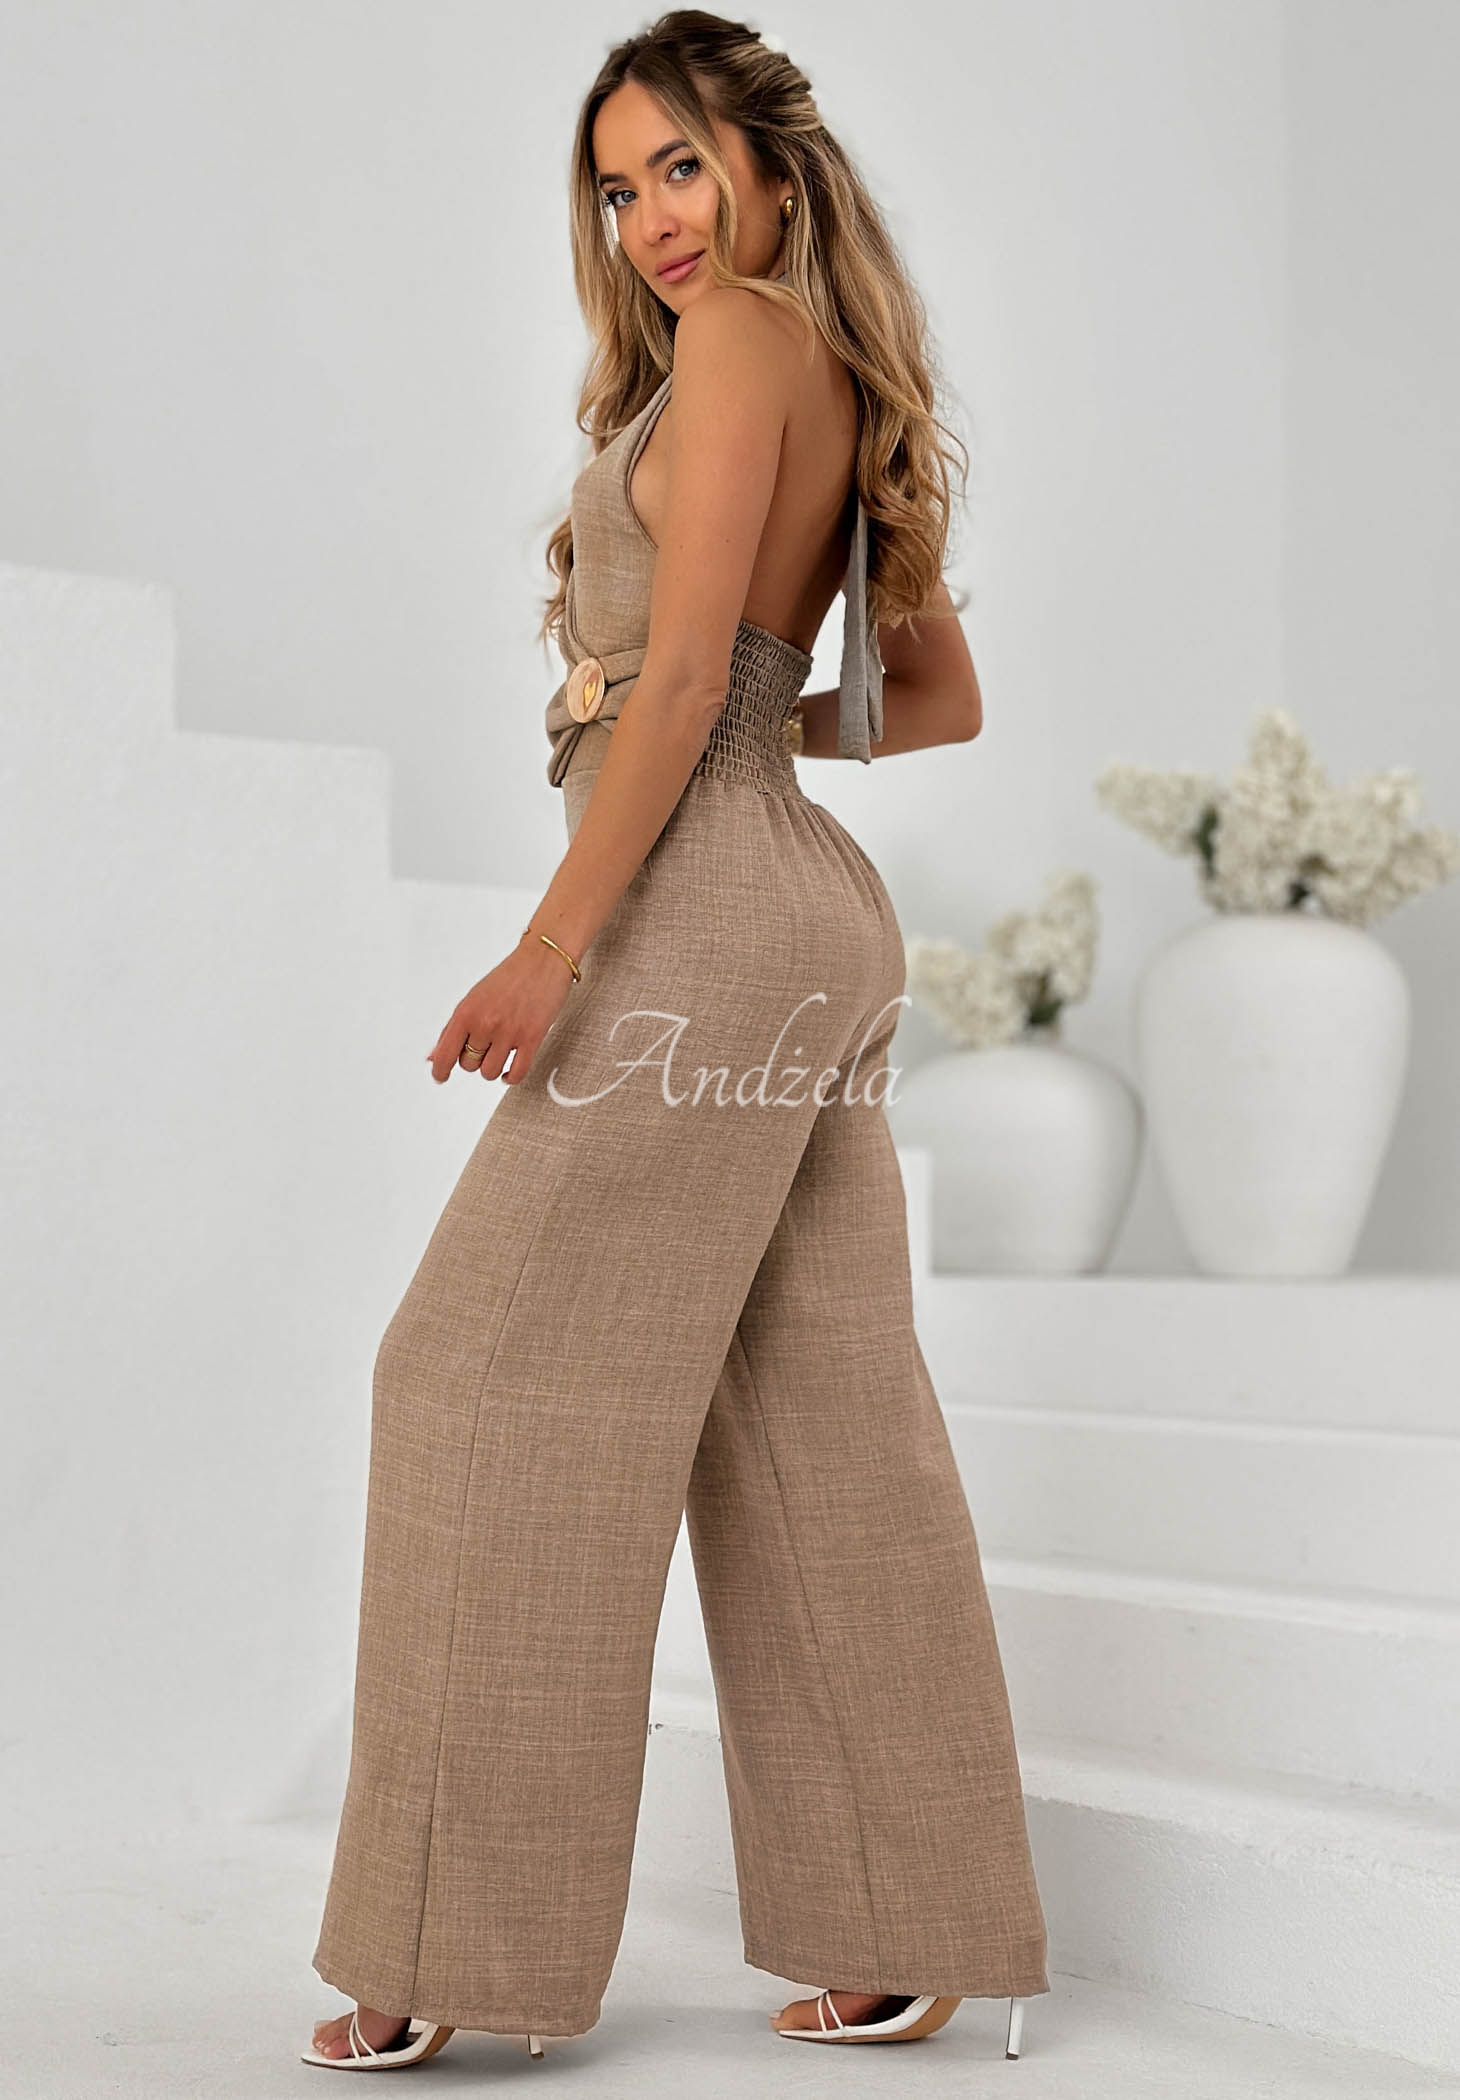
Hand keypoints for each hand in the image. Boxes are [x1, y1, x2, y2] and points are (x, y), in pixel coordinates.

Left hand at [425, 934, 577, 1086]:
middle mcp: (485, 1023)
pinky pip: (516, 1073)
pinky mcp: (532, 1038)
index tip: (441, 1076)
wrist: (543, 959)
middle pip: (468, 1065)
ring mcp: (509, 1032)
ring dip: (493, 1067)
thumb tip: (434, 1056)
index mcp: (466, 1012)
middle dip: (474, 1059)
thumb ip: (452, 1028)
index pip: (444, 1054)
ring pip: (489, 1072)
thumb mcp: (473, 998)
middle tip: (484, 1045)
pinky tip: (509, 1071)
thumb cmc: (510, 976)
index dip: (440, 1070)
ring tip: (498, 1054)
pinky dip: (510, 1077)